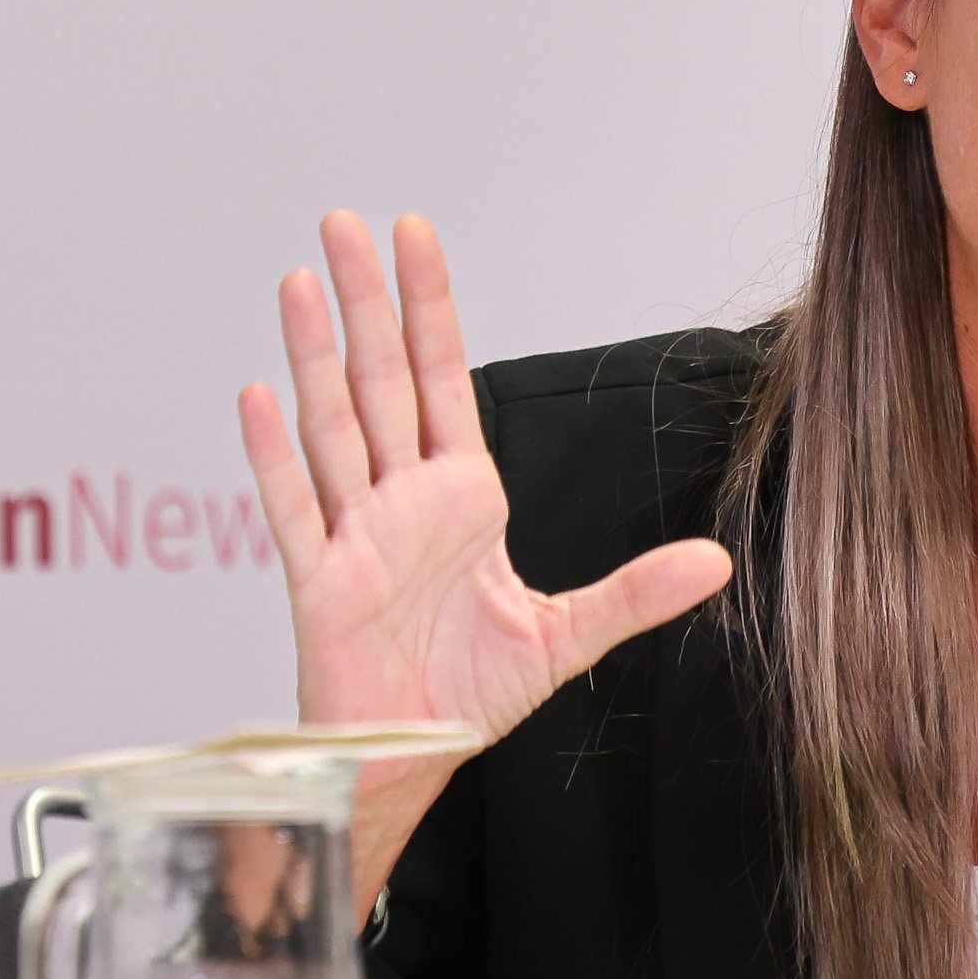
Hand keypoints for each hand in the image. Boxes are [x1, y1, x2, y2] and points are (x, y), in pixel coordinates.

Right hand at [237, 211, 733, 893]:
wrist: (412, 757)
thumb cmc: (468, 695)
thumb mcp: (567, 636)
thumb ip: (636, 592)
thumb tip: (718, 562)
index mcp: (460, 499)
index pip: (442, 381)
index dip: (429, 309)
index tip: (417, 236)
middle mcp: (401, 502)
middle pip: (381, 382)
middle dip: (367, 302)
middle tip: (345, 221)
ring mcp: (354, 534)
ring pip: (331, 427)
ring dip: (314, 355)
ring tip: (300, 282)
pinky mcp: (319, 582)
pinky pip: (292, 510)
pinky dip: (274, 456)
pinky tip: (260, 396)